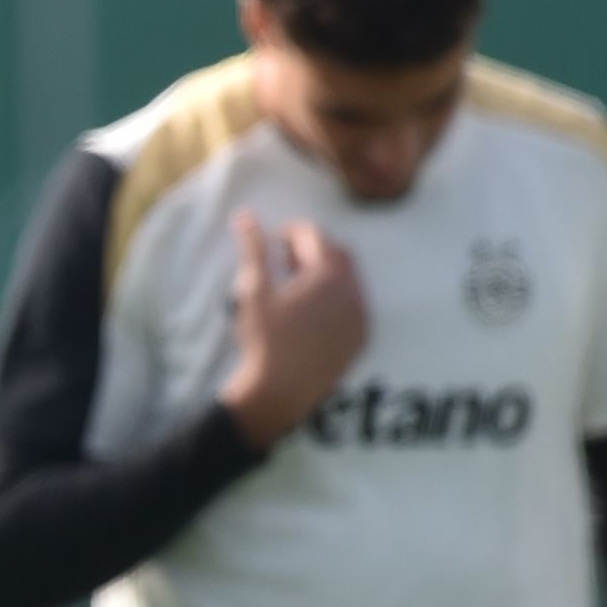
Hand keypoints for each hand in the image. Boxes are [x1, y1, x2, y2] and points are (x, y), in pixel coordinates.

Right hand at [219, 212, 368, 447]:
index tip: (274, 240)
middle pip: (338, 253)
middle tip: (285, 262)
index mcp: (327, 274)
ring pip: (349, 279)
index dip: (292, 232)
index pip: (315, 235)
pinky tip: (312, 313)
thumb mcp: (254, 291)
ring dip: (326, 274)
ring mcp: (360, 315)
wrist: (282, 391)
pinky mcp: (362, 336)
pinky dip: (337, 298)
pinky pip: (355, 304)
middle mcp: (352, 290)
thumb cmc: (264, 339)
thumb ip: (253, 250)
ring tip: (296, 288)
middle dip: (313, 249)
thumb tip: (245, 215)